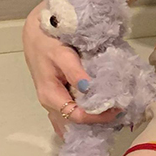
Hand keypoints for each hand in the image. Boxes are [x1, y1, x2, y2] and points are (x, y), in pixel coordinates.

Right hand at [22, 4, 120, 138]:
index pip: (77, 116)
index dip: (98, 116)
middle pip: (75, 123)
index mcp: (51, 96)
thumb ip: (75, 72)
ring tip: (112, 114)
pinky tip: (100, 110)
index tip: (118, 109)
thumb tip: (89, 89)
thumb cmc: (48, 42)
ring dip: (92, 120)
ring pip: (72, 120)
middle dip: (97, 122)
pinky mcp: (58, 95)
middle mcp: (51, 103)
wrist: (36, 32)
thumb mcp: (62, 54)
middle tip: (119, 113)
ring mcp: (54, 101)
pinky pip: (71, 112)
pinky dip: (86, 114)